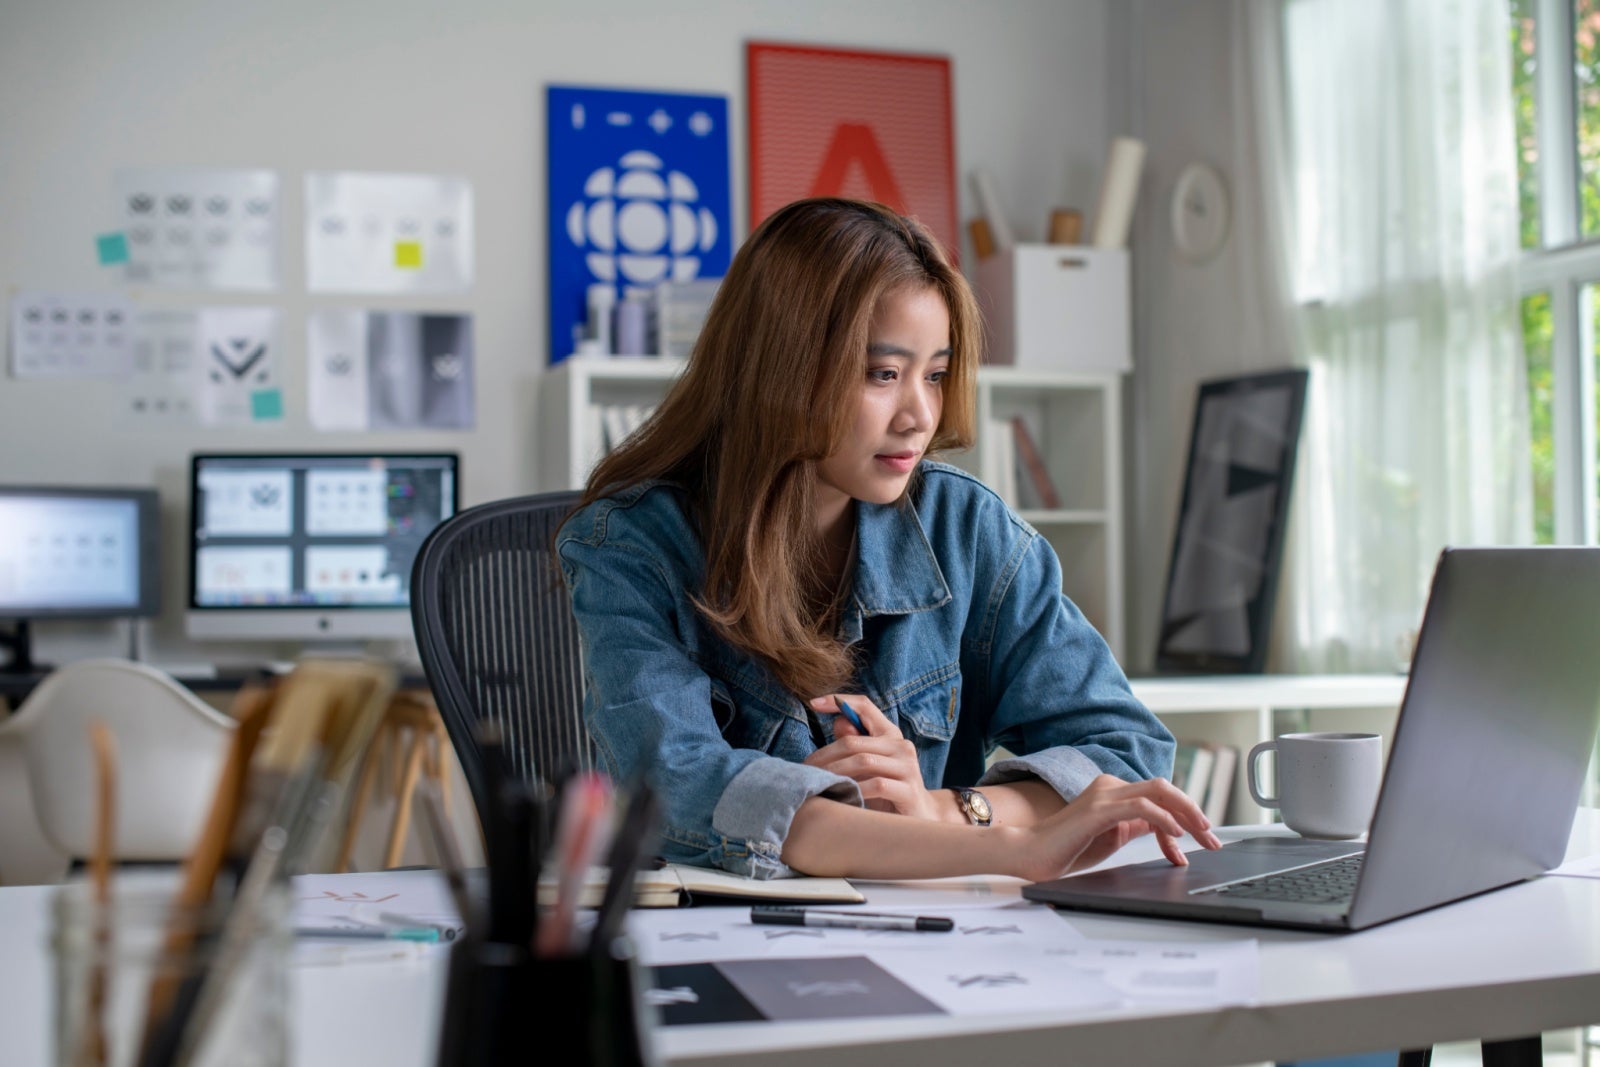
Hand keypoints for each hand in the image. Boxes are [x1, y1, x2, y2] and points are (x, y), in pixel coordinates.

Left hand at [802, 694, 946, 821]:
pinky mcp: (909, 790)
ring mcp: (908, 767)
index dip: (839, 700)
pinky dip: (855, 789)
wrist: (920, 819)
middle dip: (825, 755)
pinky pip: (877, 785)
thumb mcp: (868, 766)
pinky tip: (842, 796)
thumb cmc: (888, 792)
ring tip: (818, 783)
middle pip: (854, 741)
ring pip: (863, 761)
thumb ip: (856, 743)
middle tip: (805, 769)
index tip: (813, 703)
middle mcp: (901, 746)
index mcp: (890, 735)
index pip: (864, 706)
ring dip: (835, 772)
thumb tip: (838, 722)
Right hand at [1013, 774, 1222, 882]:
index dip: (1184, 819)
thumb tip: (1161, 826)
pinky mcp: (1099, 809)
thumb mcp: (1111, 837)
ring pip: (1158, 791)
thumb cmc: (1065, 850)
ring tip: (1202, 835)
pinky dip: (1164, 818)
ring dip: (1187, 813)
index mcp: (1113, 793)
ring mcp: (1104, 794)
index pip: (1159, 798)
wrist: (1030, 854)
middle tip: (1213, 838)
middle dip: (1194, 812)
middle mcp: (1110, 786)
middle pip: (1165, 788)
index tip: (1199, 843)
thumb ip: (1134, 826)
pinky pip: (1141, 807)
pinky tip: (1176, 835)